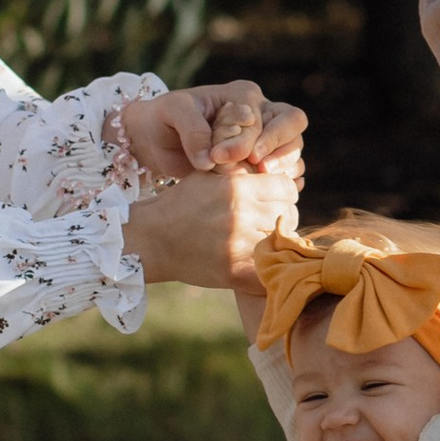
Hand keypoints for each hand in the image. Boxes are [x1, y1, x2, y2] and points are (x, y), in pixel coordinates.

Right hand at [123, 156, 300, 291]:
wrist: (150, 239)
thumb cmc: (179, 205)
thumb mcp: (207, 177)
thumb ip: (239, 172)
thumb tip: (268, 168)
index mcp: (238, 187)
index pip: (287, 187)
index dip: (282, 194)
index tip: (273, 201)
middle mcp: (243, 213)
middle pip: (289, 214)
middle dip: (281, 218)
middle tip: (266, 224)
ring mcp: (240, 244)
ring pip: (282, 242)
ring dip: (274, 243)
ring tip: (260, 243)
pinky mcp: (234, 271)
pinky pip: (268, 272)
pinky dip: (268, 271)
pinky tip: (257, 266)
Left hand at [126, 80, 306, 181]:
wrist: (155, 139)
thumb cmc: (165, 118)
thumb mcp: (173, 112)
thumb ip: (193, 130)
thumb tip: (209, 160)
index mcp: (244, 96)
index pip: (263, 117)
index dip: (247, 140)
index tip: (220, 157)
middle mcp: (261, 115)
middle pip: (294, 125)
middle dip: (280, 149)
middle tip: (258, 167)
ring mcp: (264, 141)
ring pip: (293, 150)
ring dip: (282, 168)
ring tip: (258, 180)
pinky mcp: (258, 165)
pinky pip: (286, 172)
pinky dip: (281, 183)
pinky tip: (265, 191)